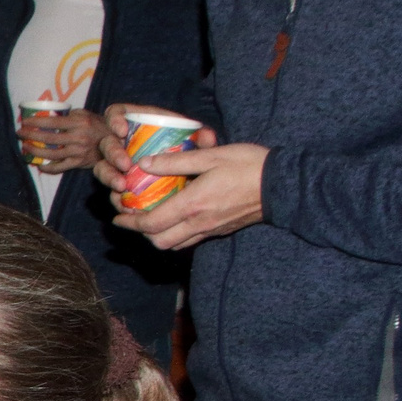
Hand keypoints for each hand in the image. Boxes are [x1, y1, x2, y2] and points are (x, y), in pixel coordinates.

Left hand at [19, 108, 106, 172]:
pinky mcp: (79, 163)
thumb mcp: (85, 114)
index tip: (24, 121)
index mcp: (79, 122)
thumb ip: (69, 115)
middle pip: (48, 138)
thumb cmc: (96, 125)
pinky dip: (47, 167)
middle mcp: (78, 137)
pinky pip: (60, 167)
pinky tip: (39, 165)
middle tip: (20, 133)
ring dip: (35, 151)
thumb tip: (48, 115)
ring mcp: (78, 152)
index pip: (52, 121)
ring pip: (51, 153)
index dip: (36, 121)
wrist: (115, 141)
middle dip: (30, 135)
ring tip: (25, 148)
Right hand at [93, 103, 206, 192]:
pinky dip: (115, 196)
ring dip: (109, 176)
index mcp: (133, 123)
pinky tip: (124, 204)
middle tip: (125, 165)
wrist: (174, 170)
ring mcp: (114, 163)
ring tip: (121, 187)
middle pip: (107, 143)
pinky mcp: (117, 182)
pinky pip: (110, 189)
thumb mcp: (188, 139)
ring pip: (102, 167)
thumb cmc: (180, 147)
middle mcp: (119, 141)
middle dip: (113, 154)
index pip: (116, 114)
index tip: (122, 130)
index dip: (115, 120)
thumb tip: (207, 136)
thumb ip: (197, 138)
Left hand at [111, 139, 266, 249]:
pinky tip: (175, 217)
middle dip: (141, 233)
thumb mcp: (211, 156)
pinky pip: (191, 240)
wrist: (284, 185)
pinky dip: (177, 234)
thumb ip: (176, 162)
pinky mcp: (221, 230)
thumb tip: (145, 164)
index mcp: (193, 205)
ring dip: (158, 235)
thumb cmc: (248, 165)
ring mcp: (211, 230)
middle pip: (159, 241)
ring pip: (175, 244)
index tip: (117, 216)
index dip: (130, 222)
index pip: (152, 223)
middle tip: (131, 217)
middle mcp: (199, 223)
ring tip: (150, 218)